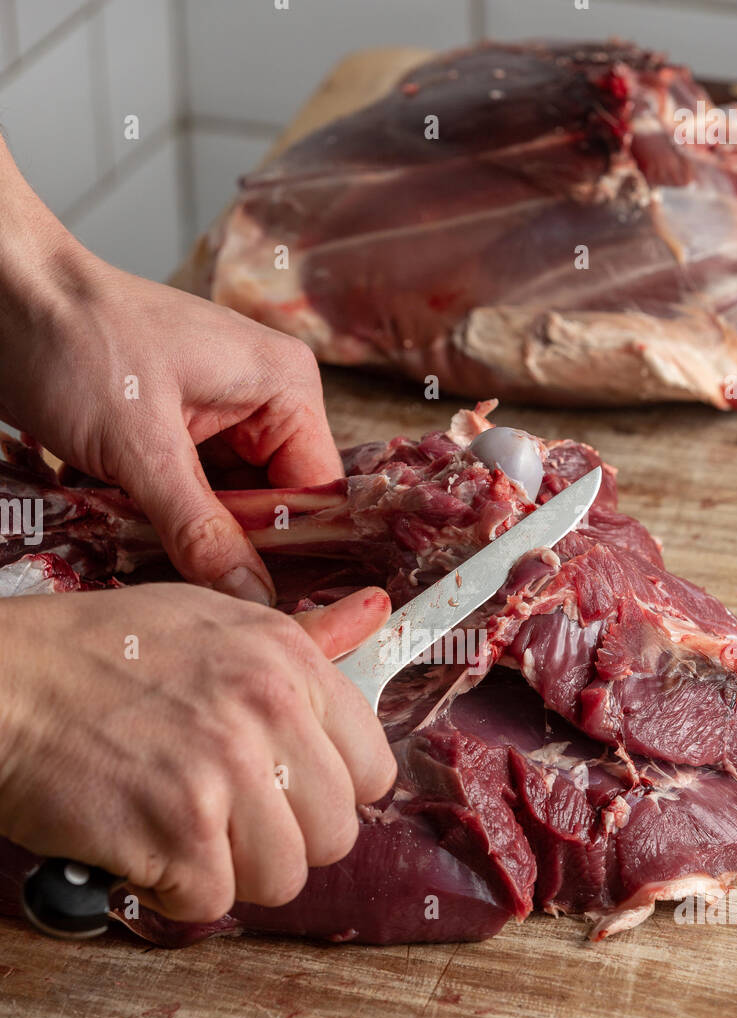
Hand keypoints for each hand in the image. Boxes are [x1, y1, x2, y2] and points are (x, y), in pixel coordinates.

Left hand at [0, 140, 341, 605]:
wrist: (0, 296)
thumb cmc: (73, 340)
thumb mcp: (139, 445)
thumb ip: (199, 528)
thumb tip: (254, 599)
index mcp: (284, 388)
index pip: (315, 496)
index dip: (293, 555)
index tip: (267, 611)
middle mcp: (263, 405)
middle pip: (272, 510)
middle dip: (232, 555)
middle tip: (202, 603)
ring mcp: (218, 423)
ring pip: (225, 514)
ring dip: (188, 546)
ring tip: (159, 576)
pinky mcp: (174, 439)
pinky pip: (186, 503)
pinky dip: (158, 528)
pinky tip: (133, 550)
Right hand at [0, 584, 396, 920]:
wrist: (4, 682)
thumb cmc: (97, 652)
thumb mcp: (211, 620)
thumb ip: (301, 639)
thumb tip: (374, 615)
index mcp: (289, 660)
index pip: (373, 770)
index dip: (326, 794)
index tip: (285, 792)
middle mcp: (269, 710)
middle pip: (336, 835)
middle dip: (282, 841)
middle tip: (224, 818)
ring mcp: (225, 771)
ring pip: (284, 879)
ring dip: (230, 872)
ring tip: (180, 832)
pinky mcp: (177, 829)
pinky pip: (212, 903)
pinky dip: (171, 892)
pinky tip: (142, 848)